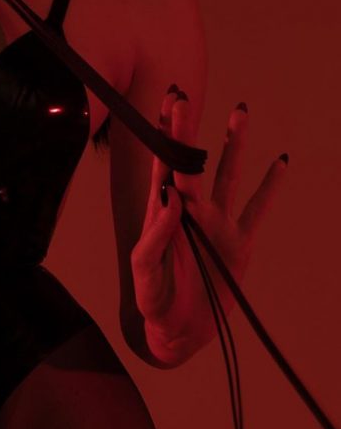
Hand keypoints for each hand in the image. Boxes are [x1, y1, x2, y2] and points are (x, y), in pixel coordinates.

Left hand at [131, 87, 288, 359]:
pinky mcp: (239, 243)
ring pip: (227, 175)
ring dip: (233, 145)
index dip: (165, 136)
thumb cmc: (155, 304)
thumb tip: (169, 199)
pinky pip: (257, 209)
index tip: (168, 105)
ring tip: (240, 112)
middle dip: (187, 130)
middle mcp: (191, 211)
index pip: (164, 165)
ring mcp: (217, 225)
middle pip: (192, 161)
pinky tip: (280, 162)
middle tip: (185, 96)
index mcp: (165, 215)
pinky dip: (269, 187)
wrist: (179, 333)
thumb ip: (154, 239)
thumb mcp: (147, 275)